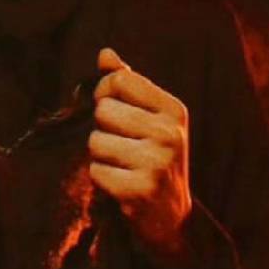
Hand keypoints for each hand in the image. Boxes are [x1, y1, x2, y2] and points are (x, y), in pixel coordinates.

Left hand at [89, 48, 192, 262]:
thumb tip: (105, 53)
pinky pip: (95, 171)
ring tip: (123, 166)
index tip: (115, 111)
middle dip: (102, 129)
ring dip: (100, 156)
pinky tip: (121, 185)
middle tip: (123, 147)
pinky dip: (100, 179)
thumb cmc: (154, 157)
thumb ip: (127, 85)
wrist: (172, 215)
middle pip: (102, 111)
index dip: (104, 94)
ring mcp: (157, 162)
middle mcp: (169, 133)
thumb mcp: (150, 117)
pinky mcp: (139, 189)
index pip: (118, 80)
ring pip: (94, 142)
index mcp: (173, 109)